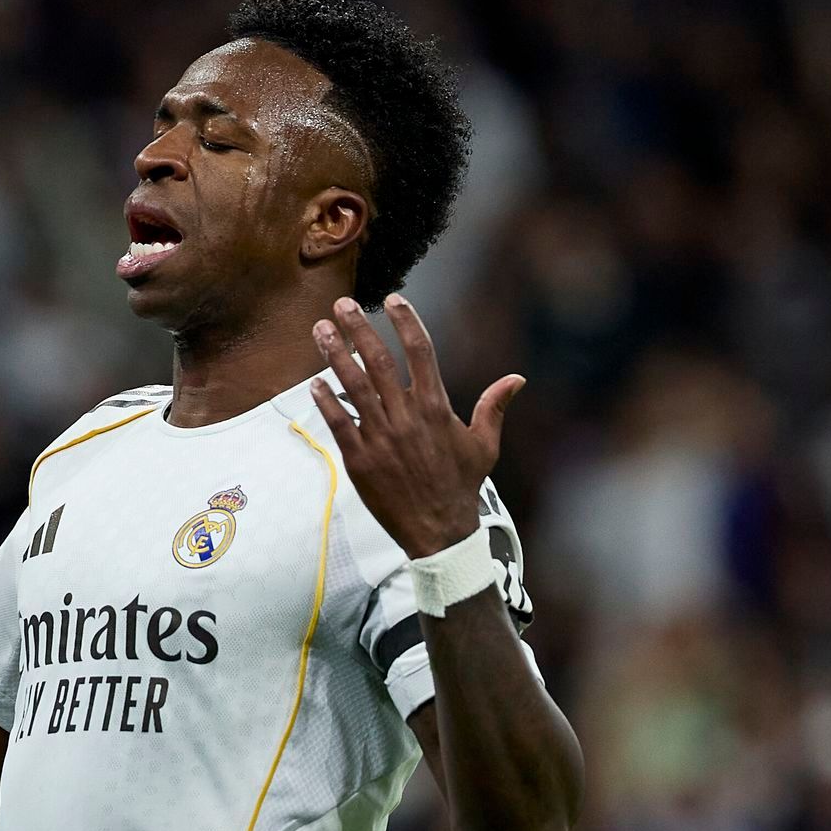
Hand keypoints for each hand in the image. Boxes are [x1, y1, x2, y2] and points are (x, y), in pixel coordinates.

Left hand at [308, 293, 523, 557]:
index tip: (391, 300)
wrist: (439, 531)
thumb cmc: (461, 486)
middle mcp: (407, 417)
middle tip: (341, 304)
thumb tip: (516, 379)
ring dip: (334, 355)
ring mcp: (381, 437)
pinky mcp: (360, 459)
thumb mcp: (484, 446)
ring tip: (321, 330)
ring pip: (353, 386)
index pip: (421, 352)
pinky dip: (325, 401)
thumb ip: (493, 408)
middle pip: (378, 361)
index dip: (406, 322)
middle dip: (358, 329)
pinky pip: (338, 423)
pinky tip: (313, 382)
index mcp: (436, 407)